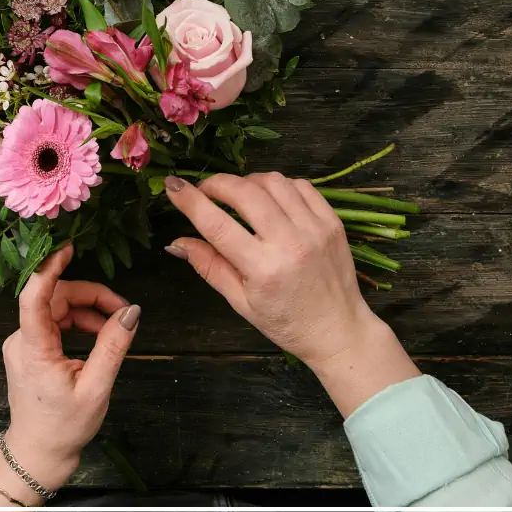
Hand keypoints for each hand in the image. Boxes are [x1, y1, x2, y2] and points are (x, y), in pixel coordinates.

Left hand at [0, 244, 140, 492]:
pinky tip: (99, 337)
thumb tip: (132, 311)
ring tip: (116, 328)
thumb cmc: (64, 427)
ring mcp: (23, 345)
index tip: (68, 248)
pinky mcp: (30, 350)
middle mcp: (22, 340)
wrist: (38, 455)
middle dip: (91, 297)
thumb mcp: (96, 388)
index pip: (34, 296)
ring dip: (88, 311)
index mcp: (33, 348)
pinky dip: (79, 323)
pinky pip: (55, 323)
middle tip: (123, 311)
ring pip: (57, 309)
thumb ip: (113, 346)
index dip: (50, 268)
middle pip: (55, 299)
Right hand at [164, 173, 417, 415]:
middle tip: (204, 190)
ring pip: (273, 181)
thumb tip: (176, 242)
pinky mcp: (332, 221)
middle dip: (217, 183)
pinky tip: (269, 198)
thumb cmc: (285, 323)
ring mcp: (315, 228)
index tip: (172, 185)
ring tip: (237, 195)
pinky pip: (301, 185)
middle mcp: (290, 243)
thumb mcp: (241, 303)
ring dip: (247, 181)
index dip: (190, 200)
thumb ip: (209, 267)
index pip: (217, 224)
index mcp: (264, 269)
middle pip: (245, 192)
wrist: (339, 330)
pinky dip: (279, 185)